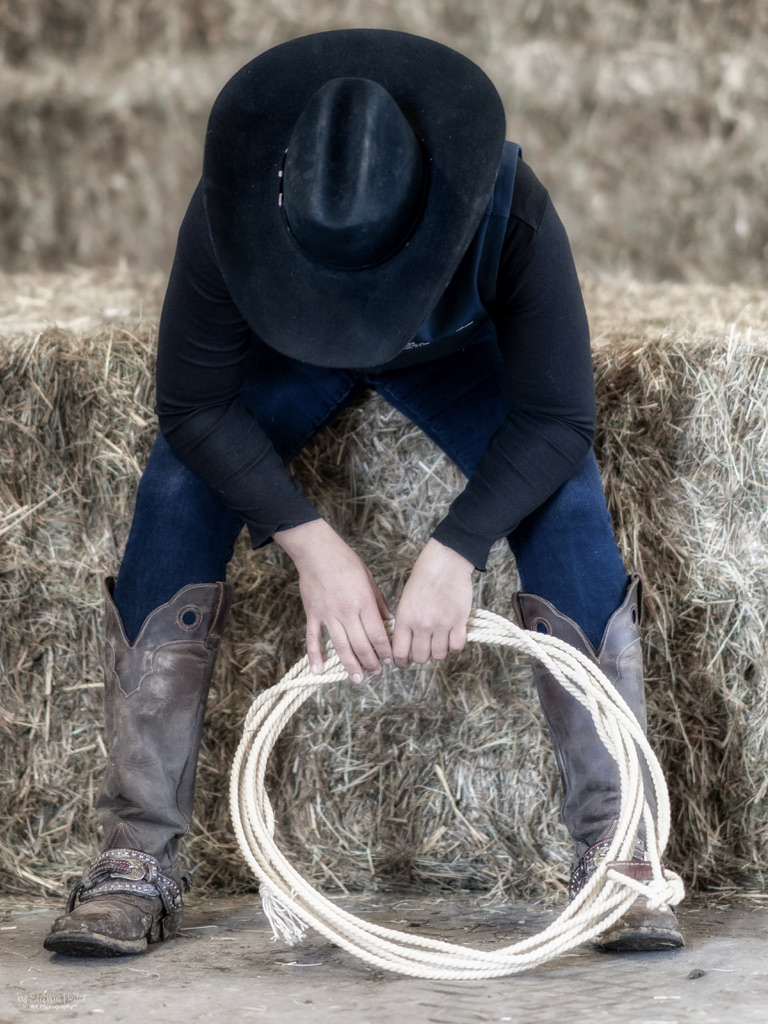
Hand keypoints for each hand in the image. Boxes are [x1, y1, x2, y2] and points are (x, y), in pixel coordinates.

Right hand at [273, 519, 392, 680]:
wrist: (316, 550)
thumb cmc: (346, 561)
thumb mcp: (369, 579)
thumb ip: (379, 602)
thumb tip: (390, 620)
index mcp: (363, 602)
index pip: (377, 633)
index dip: (384, 650)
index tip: (389, 660)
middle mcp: (346, 611)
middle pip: (360, 644)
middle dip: (370, 661)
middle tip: (376, 672)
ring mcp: (327, 614)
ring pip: (340, 646)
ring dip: (350, 664)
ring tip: (357, 678)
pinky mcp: (312, 613)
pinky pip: (313, 638)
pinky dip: (314, 656)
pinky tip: (318, 671)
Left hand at [392, 539, 473, 668]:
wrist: (445, 562)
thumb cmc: (424, 577)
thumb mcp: (405, 600)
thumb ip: (405, 622)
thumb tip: (404, 641)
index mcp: (405, 619)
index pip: (399, 653)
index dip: (401, 663)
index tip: (404, 664)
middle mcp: (422, 625)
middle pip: (421, 657)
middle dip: (422, 657)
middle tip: (425, 650)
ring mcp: (441, 624)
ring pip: (439, 655)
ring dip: (439, 652)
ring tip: (439, 642)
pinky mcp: (459, 621)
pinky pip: (456, 647)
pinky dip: (454, 647)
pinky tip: (452, 639)